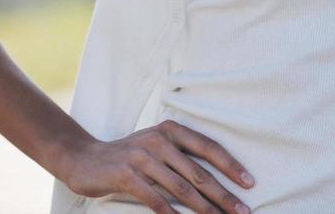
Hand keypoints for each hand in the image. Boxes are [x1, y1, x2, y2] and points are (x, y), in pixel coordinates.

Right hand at [59, 120, 254, 213]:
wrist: (84, 158)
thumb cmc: (129, 155)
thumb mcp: (156, 145)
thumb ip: (181, 156)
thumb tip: (216, 180)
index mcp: (171, 130)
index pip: (208, 147)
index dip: (231, 166)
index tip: (249, 183)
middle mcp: (159, 140)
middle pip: (199, 173)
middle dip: (223, 195)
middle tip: (242, 212)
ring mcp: (142, 157)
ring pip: (181, 188)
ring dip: (203, 209)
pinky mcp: (126, 175)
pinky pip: (155, 199)